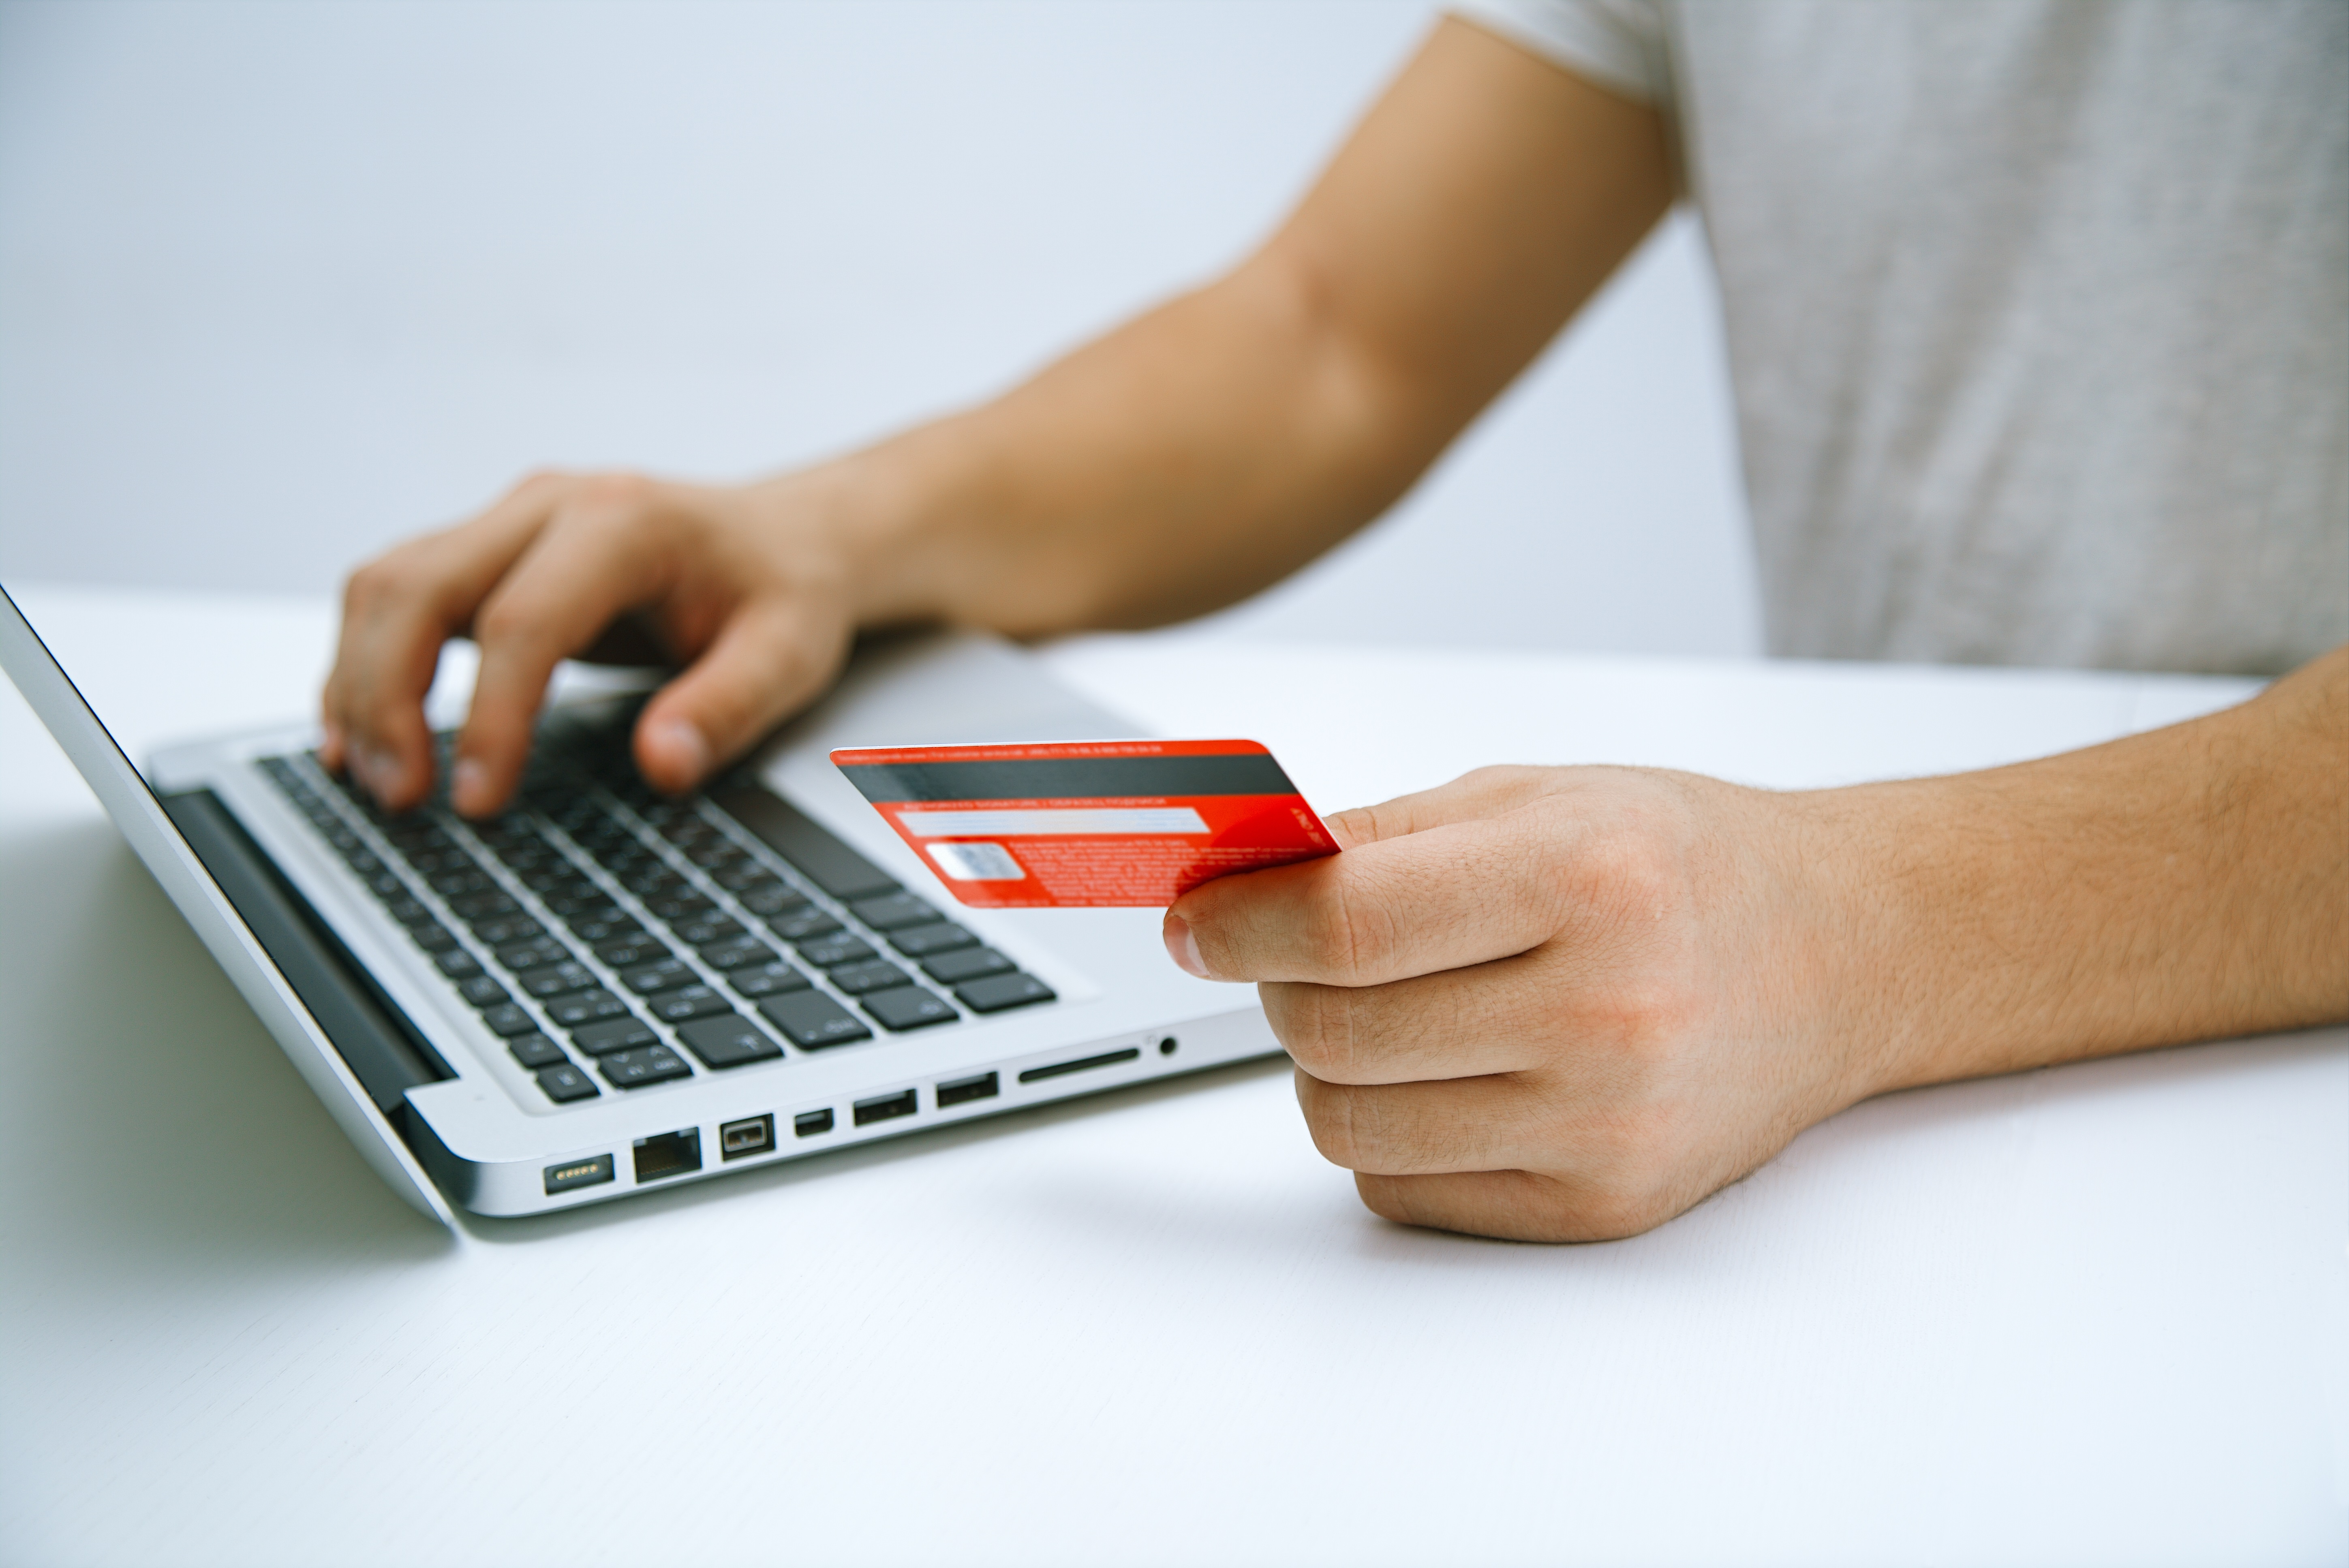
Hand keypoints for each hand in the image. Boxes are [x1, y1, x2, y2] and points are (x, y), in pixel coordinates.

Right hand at [320, 469, 864, 815]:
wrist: (782, 538)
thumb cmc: (782, 591)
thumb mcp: (789, 653)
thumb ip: (727, 707)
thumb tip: (663, 765)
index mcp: (624, 521)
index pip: (524, 621)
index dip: (490, 716)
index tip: (478, 799)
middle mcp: (550, 503)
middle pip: (420, 587)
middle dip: (386, 696)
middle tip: (400, 798)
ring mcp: (508, 520)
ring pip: (387, 584)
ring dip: (358, 681)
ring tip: (369, 778)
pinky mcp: (485, 548)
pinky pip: (396, 594)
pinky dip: (363, 661)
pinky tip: (361, 733)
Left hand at [1160, 765, 1858, 1241]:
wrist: (1840, 953)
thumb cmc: (1684, 864)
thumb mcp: (1535, 798)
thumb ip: (1375, 836)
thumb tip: (1232, 873)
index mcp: (1585, 881)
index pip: (1348, 923)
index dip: (1239, 922)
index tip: (1196, 919)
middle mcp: (1604, 1011)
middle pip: (1335, 1033)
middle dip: (1276, 990)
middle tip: (1287, 954)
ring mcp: (1605, 1124)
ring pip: (1351, 1127)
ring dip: (1322, 1067)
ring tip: (1377, 1011)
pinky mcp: (1600, 1205)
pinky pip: (1405, 1191)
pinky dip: (1386, 1136)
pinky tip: (1443, 1076)